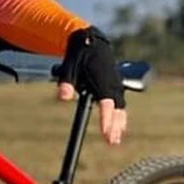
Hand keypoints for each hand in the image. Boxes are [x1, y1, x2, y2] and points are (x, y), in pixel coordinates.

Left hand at [54, 27, 127, 145]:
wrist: (91, 40)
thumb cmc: (80, 53)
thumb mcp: (69, 65)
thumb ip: (66, 82)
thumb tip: (63, 97)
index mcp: (102, 80)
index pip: (106, 104)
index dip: (107, 119)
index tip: (106, 133)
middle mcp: (112, 84)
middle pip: (117, 109)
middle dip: (115, 126)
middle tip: (112, 142)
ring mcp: (116, 84)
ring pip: (120, 107)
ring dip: (119, 123)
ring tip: (116, 139)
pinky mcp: (115, 85)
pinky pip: (119, 103)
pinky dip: (120, 115)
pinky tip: (119, 126)